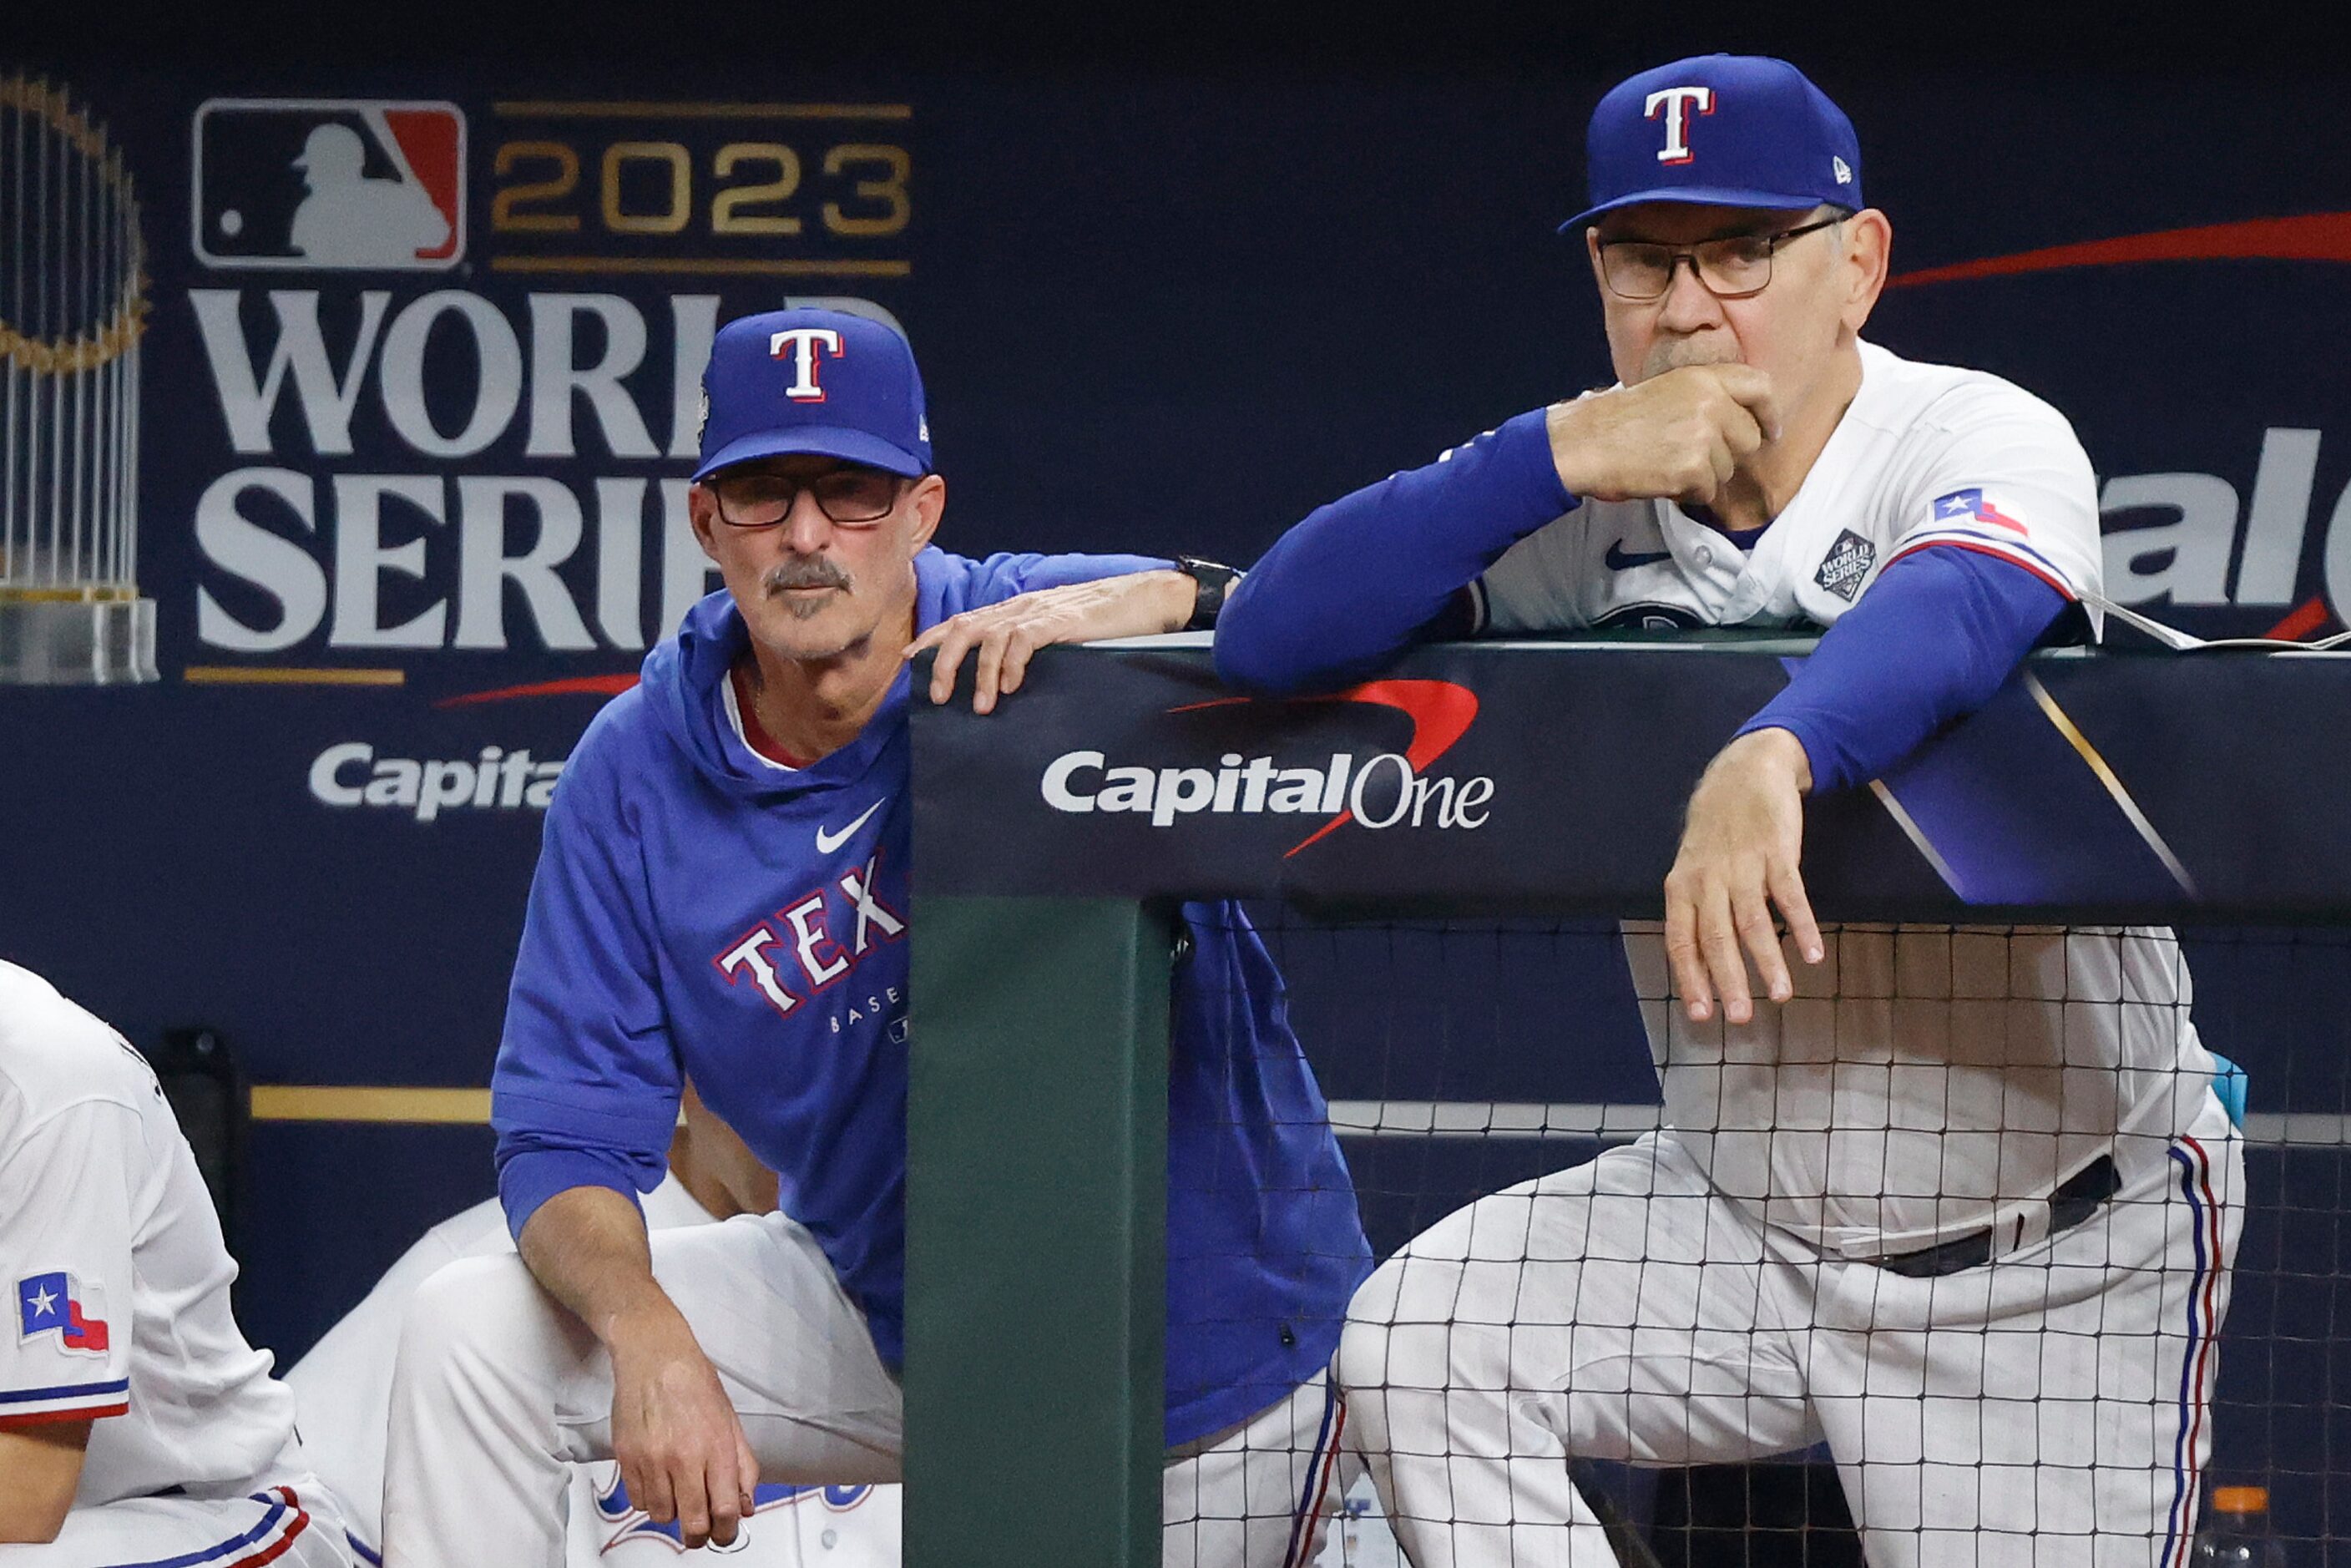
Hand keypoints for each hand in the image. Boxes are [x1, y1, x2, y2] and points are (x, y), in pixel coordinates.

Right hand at [605, 1302, 758, 1548]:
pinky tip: (659, 1481)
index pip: (725, 1511)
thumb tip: (746, 1507)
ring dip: (674, 1513)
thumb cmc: (696, 1384)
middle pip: (692, 1524)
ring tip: (679, 1493)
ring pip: (662, 1516)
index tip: (726, 1533)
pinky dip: (650, 1500)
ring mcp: (651, 1460)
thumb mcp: (731, 1421)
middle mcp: (683, 1458)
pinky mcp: (626, 1458)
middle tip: (702, 1530)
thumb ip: (743, 1467)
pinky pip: (638, 1501)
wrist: (654, 1357)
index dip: (728, 1532)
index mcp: (716, 1447)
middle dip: (700, 1536)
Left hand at [905, 569, 1196, 712]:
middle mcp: (1019, 608)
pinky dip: (1012, 664)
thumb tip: (1008, 687)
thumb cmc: (1105, 626)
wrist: (1145, 602)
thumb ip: (1031, 652)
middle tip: (939, 697)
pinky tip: (1013, 688)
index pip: (961, 621)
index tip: (908, 662)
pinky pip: (1023, 640)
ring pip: (988, 636)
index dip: (931, 640)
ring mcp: (1038, 613)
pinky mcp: (1060, 620)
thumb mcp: (1058, 638)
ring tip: (982, 708)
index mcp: (1015, 612)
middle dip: (943, 662)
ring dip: (979, 674)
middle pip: (963, 627)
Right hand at [1546, 365, 1780, 505]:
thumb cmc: (1621, 420)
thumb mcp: (1670, 388)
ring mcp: (1704, 436)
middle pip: (1749, 439)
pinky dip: (1687, 492)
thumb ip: (1709, 396)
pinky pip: (1707, 491)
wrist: (1586, 442)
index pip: (1761, 387)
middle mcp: (1711, 403)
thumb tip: (1746, 421)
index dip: (1769, 414)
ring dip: (1703, 474)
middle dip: (1728, 453)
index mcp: (1705, 378)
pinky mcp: (1693, 469)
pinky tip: (1661, 477)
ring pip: (1728, 469)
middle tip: (1693, 454)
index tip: (1770, 432)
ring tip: (1667, 462)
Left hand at [1662, 727, 1823, 1025]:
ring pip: (1753, 922)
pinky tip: (1813, 954)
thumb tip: (1702, 968)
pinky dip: (1801, 925)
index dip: (1691, 979)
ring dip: (1768, 962)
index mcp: (1681, 888)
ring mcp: (1743, 865)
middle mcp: (1708, 879)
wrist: (1744, 772)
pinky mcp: (1777, 851)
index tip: (1701, 1015)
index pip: (1681, 942)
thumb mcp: (1694, 869)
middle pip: (1716, 938)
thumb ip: (1697, 912)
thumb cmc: (1716, 831)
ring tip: (1783, 996)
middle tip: (1740, 1019)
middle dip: (1729, 982)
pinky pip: (1790, 895)